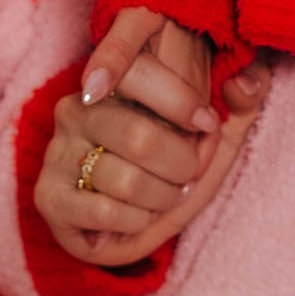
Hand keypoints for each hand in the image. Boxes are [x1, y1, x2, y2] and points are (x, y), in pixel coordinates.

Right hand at [36, 8, 271, 268]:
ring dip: (160, 198)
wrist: (131, 225)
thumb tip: (245, 84)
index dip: (181, 102)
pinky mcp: (49, 195)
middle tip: (187, 176)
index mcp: (113, 81)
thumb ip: (243, 99)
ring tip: (163, 197)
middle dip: (180, 167)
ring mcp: (58, 152)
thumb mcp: (217, 131)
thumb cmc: (174, 168)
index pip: (135, 70)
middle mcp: (77, 108)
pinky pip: (102, 211)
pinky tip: (136, 217)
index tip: (206, 125)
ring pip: (125, 181)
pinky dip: (135, 222)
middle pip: (139, 138)